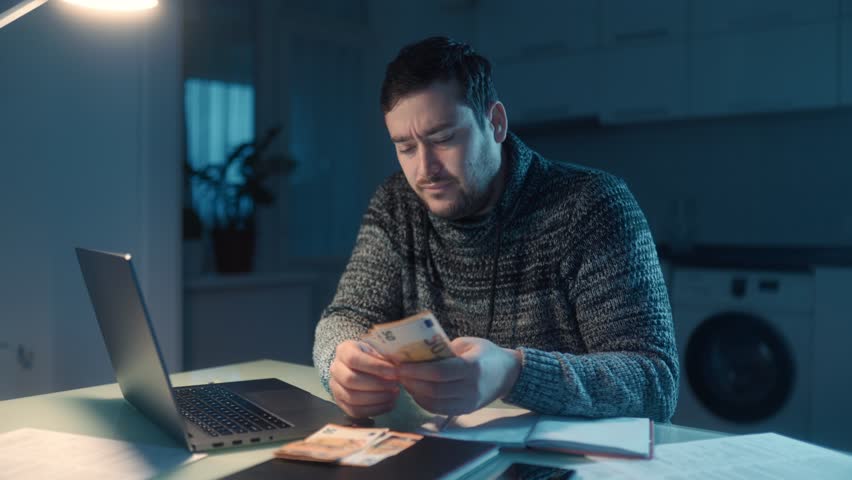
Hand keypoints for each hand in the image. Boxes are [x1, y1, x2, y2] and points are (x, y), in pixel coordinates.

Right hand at [329, 340, 399, 417]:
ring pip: (352, 398)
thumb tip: (398, 367)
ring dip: (377, 398)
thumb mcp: (379, 349)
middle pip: (351, 380)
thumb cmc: (374, 356)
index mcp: (344, 350)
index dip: (375, 367)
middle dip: (377, 385)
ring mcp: (335, 387)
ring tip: (394, 395)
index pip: (354, 359)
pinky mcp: (341, 403)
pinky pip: (355, 411)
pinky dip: (374, 410)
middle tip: (395, 385)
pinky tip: (389, 404)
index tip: (395, 372)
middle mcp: (335, 369)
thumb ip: (386, 356)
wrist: (364, 365)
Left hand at [397, 337, 521, 414]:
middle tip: (397, 373)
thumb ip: (444, 349)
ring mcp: (469, 402)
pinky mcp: (466, 410)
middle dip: (411, 382)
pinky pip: (440, 410)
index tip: (400, 365)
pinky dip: (424, 402)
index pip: (439, 372)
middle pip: (434, 390)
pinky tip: (416, 391)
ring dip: (415, 393)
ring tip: (404, 382)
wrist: (508, 374)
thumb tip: (417, 352)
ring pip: (435, 403)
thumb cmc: (486, 353)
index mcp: (472, 367)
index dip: (416, 370)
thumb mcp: (468, 343)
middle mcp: (471, 387)